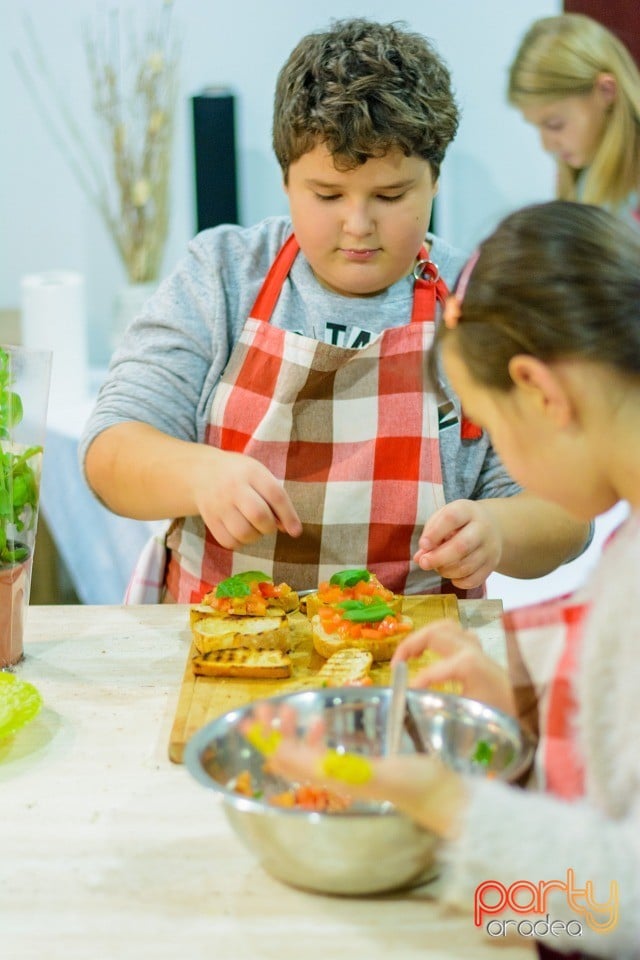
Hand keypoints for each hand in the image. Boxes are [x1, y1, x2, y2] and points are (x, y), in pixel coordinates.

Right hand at [192, 448, 301, 549]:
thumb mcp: (259, 475)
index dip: (289, 516)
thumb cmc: (240, 475)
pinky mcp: (209, 519)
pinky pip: (229, 542)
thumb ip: (275, 497)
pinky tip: (241, 532)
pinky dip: (240, 542)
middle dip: (270, 527)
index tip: (296, 531)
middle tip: (269, 524)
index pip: (275, 495)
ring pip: (244, 533)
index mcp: (251, 472)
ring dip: (256, 536)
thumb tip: (287, 527)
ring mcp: (219, 504)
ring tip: (254, 526)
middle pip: (258, 515)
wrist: (202, 472)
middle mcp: (233, 487)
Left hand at [242, 703, 466, 837]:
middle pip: (289, 756)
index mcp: (335, 778)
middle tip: (263, 707)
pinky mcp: (356, 771)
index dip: (265, 739)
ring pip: (303, 755)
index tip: (248, 720)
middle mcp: (334, 778)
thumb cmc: (420, 785)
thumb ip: (347, 768)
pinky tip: (323, 724)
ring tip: (286, 711)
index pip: (288, 759)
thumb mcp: (383, 772)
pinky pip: (323, 754)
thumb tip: (311, 763)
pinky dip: (314, 737)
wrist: (446, 798)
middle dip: (272, 732)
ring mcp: (343, 775)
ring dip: (290, 733)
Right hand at [392, 620, 515, 714]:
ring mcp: (477, 647)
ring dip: (422, 637)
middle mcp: (474, 650)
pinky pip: (453, 634)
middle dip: (410, 646)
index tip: (407, 694)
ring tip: (408, 655)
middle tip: (397, 666)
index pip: (435, 668)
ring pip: (444, 627)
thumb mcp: (470, 718)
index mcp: (472, 666)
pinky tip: (428, 656)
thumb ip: (441, 709)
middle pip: (435, 633)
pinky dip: (436, 640)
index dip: (418, 681)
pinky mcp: (479, 651)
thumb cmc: (502, 717)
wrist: (529, 713)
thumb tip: (415, 706)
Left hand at [414, 499, 501, 588]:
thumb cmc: (459, 523)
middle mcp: (483, 528)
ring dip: (446, 571)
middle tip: (424, 563)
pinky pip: (474, 580)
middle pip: (462, 546)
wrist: (491, 525)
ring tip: (438, 567)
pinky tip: (452, 576)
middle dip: (439, 558)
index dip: (435, 533)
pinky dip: (459, 582)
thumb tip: (419, 558)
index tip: (423, 545)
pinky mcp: (492, 564)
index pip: (451, 519)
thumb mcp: (442, 519)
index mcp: (467, 511)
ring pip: (467, 566)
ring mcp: (490, 548)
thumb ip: (429, 535)